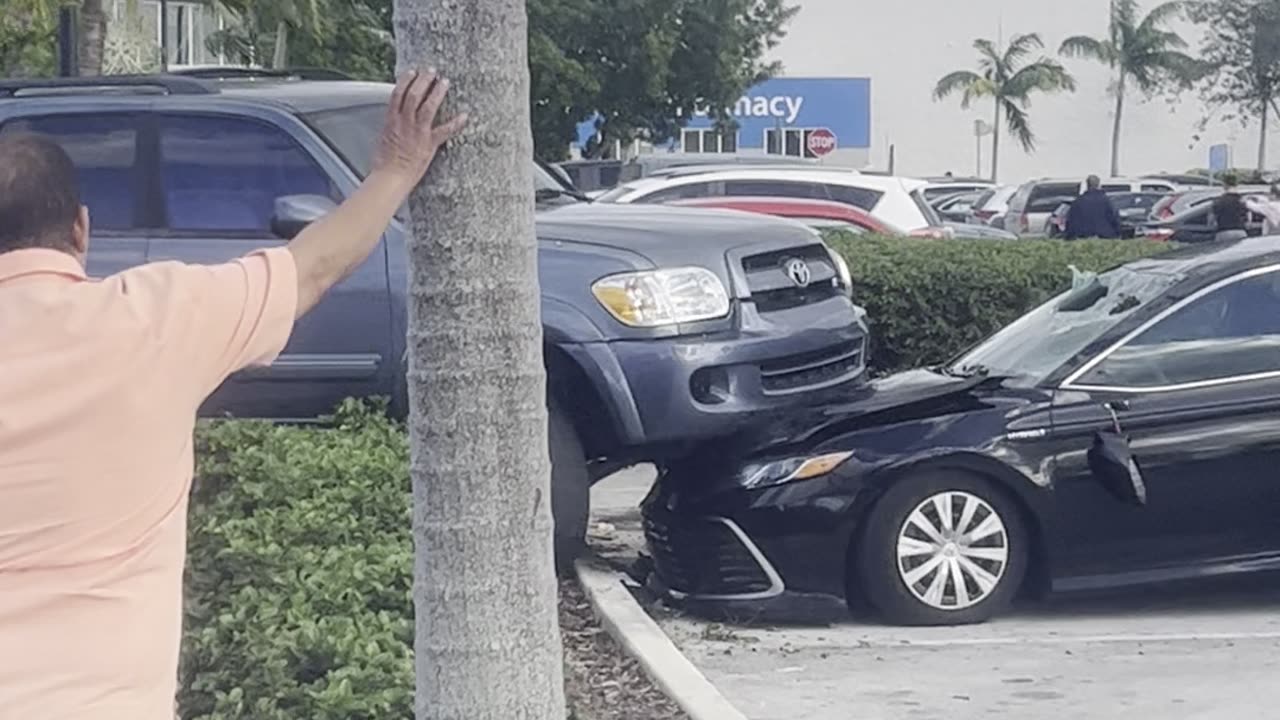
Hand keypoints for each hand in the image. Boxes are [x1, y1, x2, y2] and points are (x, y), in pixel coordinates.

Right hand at [372, 69, 467, 184]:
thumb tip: (393, 124)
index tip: (412, 72)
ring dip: (437, 92)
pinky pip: (445, 131)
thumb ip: (390, 128)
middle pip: (413, 94)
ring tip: (444, 82)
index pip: (397, 94)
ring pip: (428, 106)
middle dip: (423, 80)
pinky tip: (465, 116)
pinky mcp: (429, 143)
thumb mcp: (383, 139)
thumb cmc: (384, 164)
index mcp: (391, 121)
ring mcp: (418, 132)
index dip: (405, 81)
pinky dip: (456, 123)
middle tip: (431, 71)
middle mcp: (405, 122)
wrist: (390, 177)